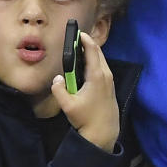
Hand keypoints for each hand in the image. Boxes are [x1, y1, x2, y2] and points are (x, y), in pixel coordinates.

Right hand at [51, 32, 119, 151]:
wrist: (104, 134)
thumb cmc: (87, 120)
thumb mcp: (68, 105)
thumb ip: (59, 90)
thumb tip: (57, 79)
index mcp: (97, 76)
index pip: (92, 50)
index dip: (84, 39)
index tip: (77, 32)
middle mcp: (106, 75)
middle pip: (98, 53)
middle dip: (87, 44)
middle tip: (75, 40)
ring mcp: (110, 82)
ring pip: (101, 61)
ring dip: (91, 54)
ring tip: (79, 52)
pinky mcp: (110, 88)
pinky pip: (103, 69)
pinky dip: (95, 63)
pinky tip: (86, 68)